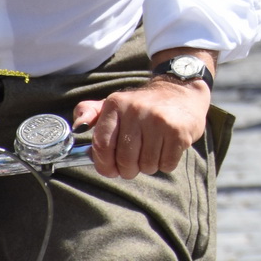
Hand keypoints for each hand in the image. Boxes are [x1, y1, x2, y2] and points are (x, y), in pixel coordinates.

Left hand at [72, 78, 209, 178]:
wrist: (182, 90)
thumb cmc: (144, 105)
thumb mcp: (115, 104)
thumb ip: (90, 113)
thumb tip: (78, 127)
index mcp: (116, 104)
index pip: (102, 146)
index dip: (104, 165)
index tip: (110, 170)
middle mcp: (137, 110)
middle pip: (125, 159)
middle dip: (128, 169)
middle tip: (133, 165)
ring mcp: (159, 120)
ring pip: (146, 165)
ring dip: (148, 166)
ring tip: (151, 153)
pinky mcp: (179, 131)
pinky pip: (166, 164)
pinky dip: (166, 164)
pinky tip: (166, 150)